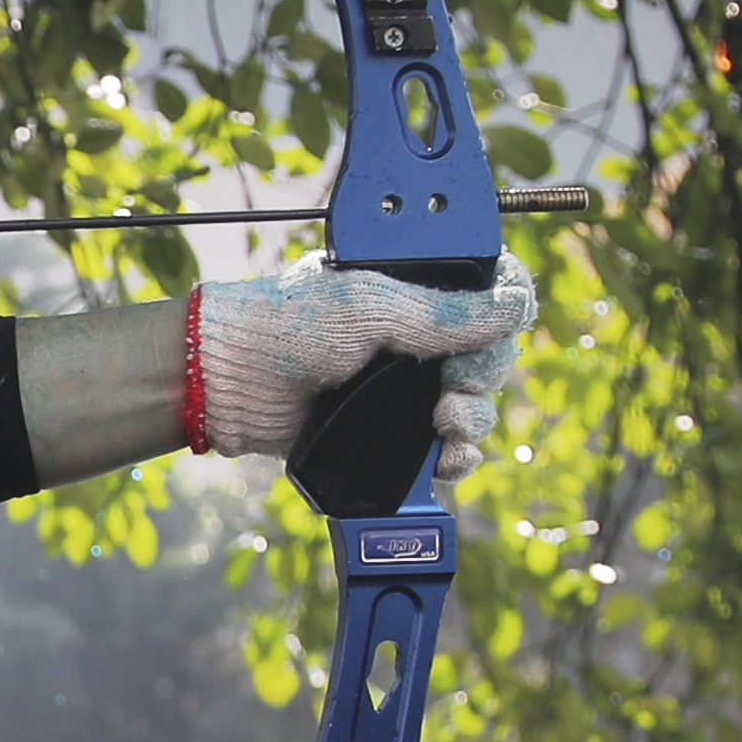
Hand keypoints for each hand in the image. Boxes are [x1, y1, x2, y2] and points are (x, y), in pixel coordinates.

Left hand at [190, 252, 533, 478]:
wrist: (226, 382)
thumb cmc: (285, 326)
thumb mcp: (370, 308)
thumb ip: (445, 312)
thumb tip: (516, 305)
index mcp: (413, 286)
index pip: (489, 285)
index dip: (508, 301)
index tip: (507, 319)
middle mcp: (415, 335)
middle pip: (491, 353)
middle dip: (485, 372)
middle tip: (454, 382)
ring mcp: (403, 385)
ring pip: (474, 405)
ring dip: (474, 418)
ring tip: (443, 420)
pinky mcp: (389, 433)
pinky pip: (445, 450)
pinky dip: (456, 456)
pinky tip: (445, 457)